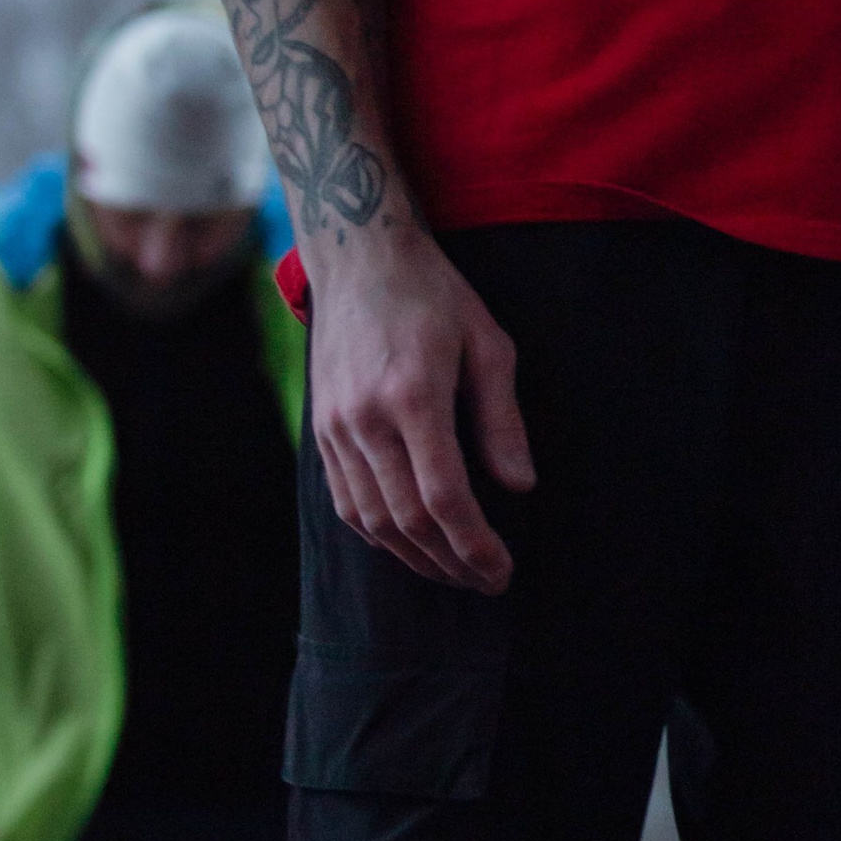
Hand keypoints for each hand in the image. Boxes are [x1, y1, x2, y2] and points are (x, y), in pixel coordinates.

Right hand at [308, 228, 534, 592]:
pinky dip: (378, 534)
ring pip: (371, 520)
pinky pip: (346, 500)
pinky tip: (410, 545)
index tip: (501, 570)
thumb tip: (519, 486)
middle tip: (487, 583)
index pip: (444, 497)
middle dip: (450, 562)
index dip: (474, 544)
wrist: (359, 257)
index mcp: (413, 396)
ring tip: (454, 573)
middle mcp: (366, 418)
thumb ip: (502, 419)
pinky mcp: (321, 429)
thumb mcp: (488, 345)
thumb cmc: (435, 296)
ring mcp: (335, 426)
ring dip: (414, 558)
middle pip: (407, 519)